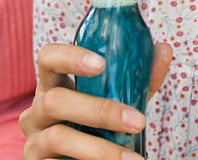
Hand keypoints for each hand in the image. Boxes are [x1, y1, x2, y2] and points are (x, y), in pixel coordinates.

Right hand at [20, 42, 172, 159]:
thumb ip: (136, 80)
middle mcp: (36, 111)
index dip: (70, 57)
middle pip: (55, 101)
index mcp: (52, 86)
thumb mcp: (113, 102)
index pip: (48, 58)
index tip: (100, 63)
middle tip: (138, 122)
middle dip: (100, 111)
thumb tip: (164, 49)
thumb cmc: (93, 128)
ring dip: (100, 149)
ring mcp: (34, 141)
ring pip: (59, 137)